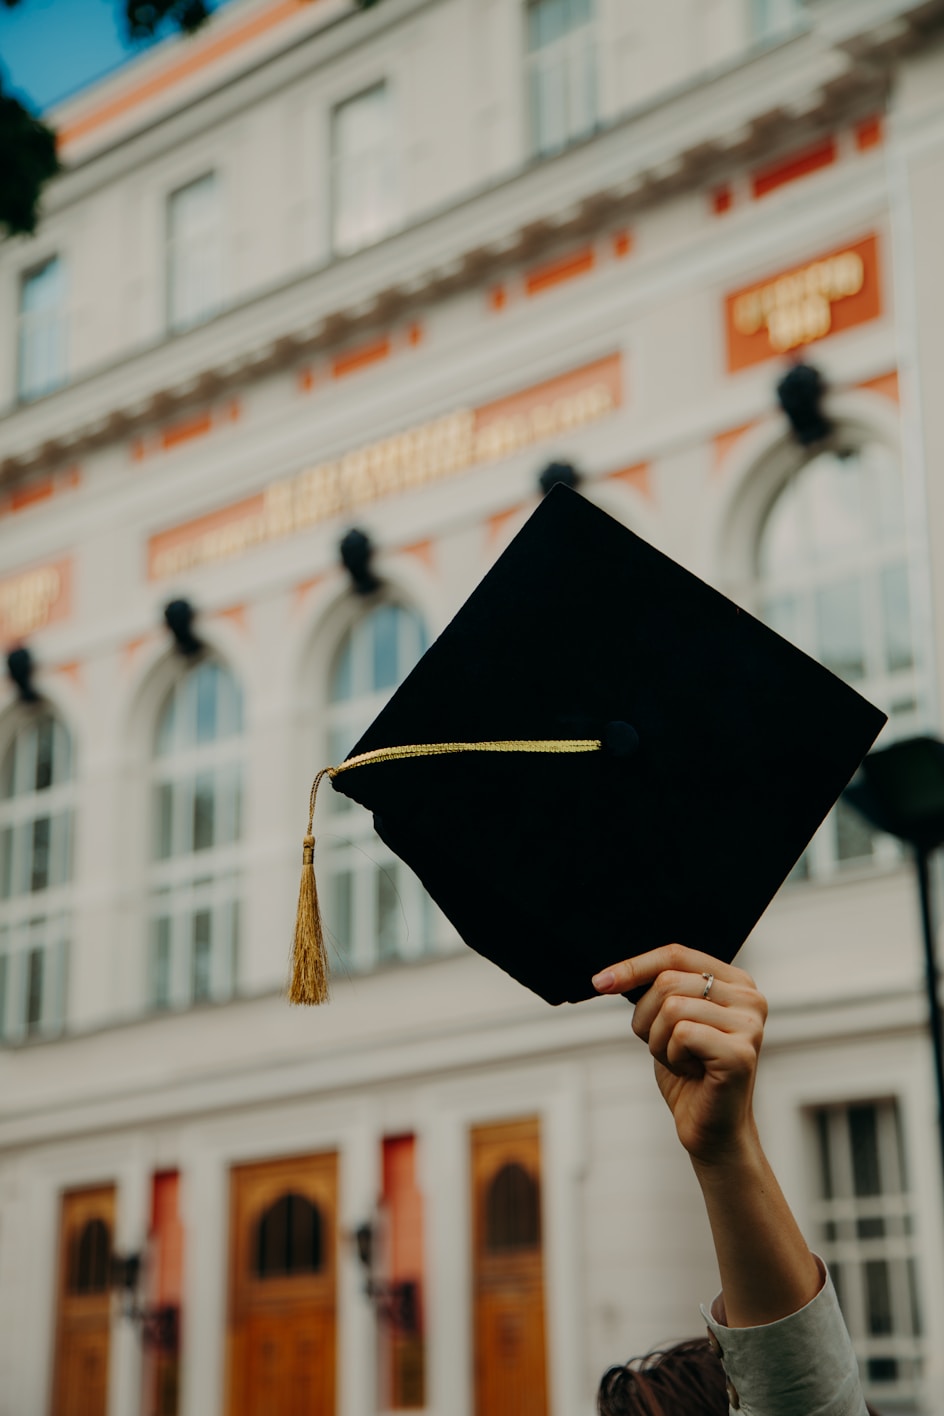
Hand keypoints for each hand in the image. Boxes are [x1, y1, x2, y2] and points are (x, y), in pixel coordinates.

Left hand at [592, 945, 767, 1166]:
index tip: (600, 982)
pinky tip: (693, 1073)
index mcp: (735, 981)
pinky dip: (672, 1057)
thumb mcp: (670, 1020)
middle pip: (669, 981)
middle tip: (663, 1047)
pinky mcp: (740, 1053)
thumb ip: (659, 990)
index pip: (676, 954)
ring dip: (659, 1041)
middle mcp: (750, 997)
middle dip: (647, 1018)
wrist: (710, 1129)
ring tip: (682, 1060)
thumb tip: (611, 975)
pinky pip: (681, 1034)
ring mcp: (749, 1025)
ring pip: (671, 1007)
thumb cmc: (690, 1074)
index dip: (634, 966)